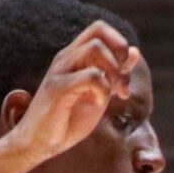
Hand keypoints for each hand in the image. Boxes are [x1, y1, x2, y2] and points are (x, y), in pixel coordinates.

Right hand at [4, 20, 139, 164]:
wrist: (38, 144)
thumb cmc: (66, 121)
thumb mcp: (98, 95)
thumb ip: (115, 74)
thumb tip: (135, 53)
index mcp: (74, 57)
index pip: (99, 28)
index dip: (119, 44)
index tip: (124, 73)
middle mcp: (66, 58)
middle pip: (99, 33)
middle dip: (119, 56)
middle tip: (120, 86)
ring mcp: (60, 71)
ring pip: (95, 48)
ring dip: (112, 72)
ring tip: (111, 95)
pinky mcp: (57, 88)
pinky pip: (91, 76)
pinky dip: (102, 90)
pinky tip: (98, 104)